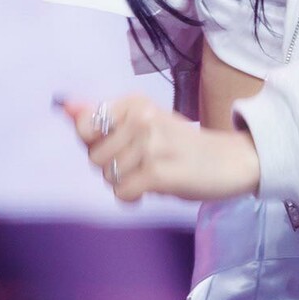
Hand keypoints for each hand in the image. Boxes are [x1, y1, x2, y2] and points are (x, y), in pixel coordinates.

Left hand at [55, 93, 260, 206]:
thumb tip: (66, 107)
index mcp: (136, 102)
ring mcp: (150, 144)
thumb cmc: (183, 146)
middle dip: (112, 168)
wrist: (232, 160)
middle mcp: (141, 118)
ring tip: (151, 175)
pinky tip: (152, 190)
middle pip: (94, 156)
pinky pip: (122, 192)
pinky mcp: (158, 172)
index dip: (96, 145)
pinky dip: (133, 197)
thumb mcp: (144, 124)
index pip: (86, 125)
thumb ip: (104, 118)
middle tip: (142, 164)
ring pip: (108, 176)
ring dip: (126, 183)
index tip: (120, 146)